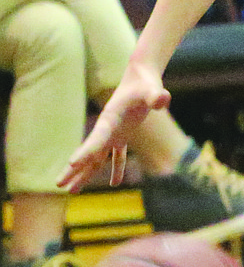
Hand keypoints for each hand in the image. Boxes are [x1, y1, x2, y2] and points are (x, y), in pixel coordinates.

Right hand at [57, 61, 170, 193]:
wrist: (142, 75)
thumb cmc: (145, 82)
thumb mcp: (151, 89)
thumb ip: (155, 96)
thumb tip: (162, 101)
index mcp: (110, 118)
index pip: (97, 138)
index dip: (86, 151)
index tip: (72, 163)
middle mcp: (108, 127)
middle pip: (89, 152)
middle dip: (74, 169)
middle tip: (59, 184)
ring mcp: (115, 132)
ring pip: (98, 157)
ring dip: (86, 174)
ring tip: (72, 191)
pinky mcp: (124, 133)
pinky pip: (118, 154)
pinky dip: (117, 168)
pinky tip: (116, 183)